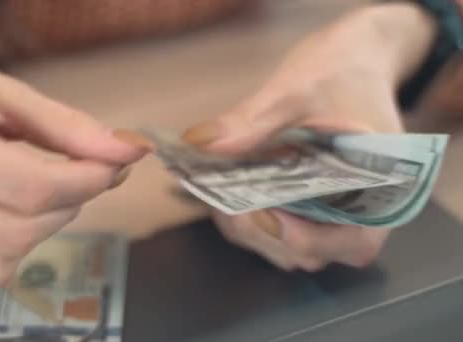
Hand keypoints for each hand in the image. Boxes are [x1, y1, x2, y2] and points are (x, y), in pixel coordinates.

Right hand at [0, 32, 148, 285]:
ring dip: (37, 231)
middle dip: (68, 207)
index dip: (90, 182)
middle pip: (21, 233)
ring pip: (1, 264)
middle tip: (77, 176)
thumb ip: (68, 128)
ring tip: (32, 192)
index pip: (36, 189)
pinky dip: (3, 247)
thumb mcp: (2, 92)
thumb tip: (128, 151)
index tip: (112, 167)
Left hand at [182, 4, 435, 270]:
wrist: (351, 61)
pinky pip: (268, 227)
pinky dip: (241, 212)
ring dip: (243, 222)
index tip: (260, 213)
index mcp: (381, 195)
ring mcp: (324, 217)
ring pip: (279, 245)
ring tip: (215, 188)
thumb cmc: (341, 73)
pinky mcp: (299, 209)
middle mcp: (355, 218)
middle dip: (257, 227)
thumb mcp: (298, 88)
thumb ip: (254, 120)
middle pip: (305, 251)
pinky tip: (220, 186)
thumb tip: (204, 145)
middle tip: (219, 195)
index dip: (303, 237)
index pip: (349, 243)